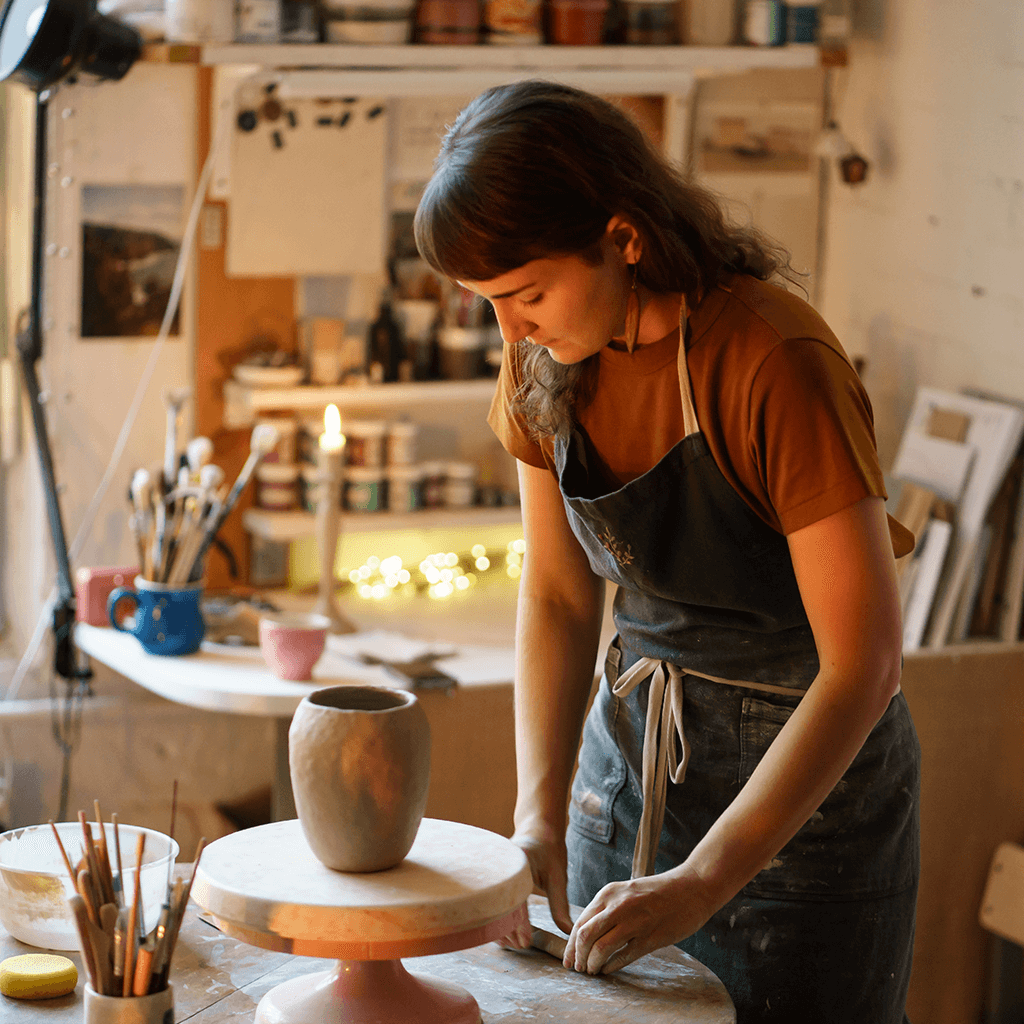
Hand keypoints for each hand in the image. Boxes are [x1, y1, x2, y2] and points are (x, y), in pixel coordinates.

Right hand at [499, 825, 574, 949]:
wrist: (537, 829)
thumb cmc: (549, 850)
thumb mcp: (558, 876)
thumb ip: (560, 905)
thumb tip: (568, 931)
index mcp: (518, 864)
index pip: (514, 900)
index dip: (518, 924)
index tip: (525, 942)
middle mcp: (501, 867)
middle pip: (497, 906)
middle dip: (507, 929)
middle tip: (521, 946)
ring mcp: (494, 872)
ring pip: (490, 906)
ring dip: (499, 926)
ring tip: (514, 943)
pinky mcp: (493, 879)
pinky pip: (490, 902)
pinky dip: (495, 918)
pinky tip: (504, 933)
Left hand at [563, 867, 714, 974]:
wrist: (692, 888)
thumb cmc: (659, 892)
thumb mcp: (627, 892)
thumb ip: (608, 909)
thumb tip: (586, 935)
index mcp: (609, 893)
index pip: (580, 923)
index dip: (571, 945)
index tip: (569, 959)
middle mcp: (618, 905)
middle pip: (585, 936)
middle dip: (578, 957)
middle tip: (579, 969)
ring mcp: (635, 921)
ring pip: (600, 948)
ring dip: (592, 964)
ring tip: (593, 971)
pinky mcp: (651, 937)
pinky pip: (623, 956)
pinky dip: (611, 967)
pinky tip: (608, 971)